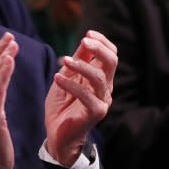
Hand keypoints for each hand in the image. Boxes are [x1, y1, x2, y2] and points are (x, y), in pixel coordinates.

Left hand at [44, 30, 116, 166]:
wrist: (57, 134)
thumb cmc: (62, 105)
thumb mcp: (66, 78)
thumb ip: (76, 62)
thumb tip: (85, 41)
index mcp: (100, 78)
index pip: (111, 55)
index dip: (102, 42)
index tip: (87, 34)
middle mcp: (105, 88)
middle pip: (112, 62)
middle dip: (99, 48)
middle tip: (84, 41)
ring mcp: (102, 101)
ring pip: (99, 77)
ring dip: (81, 65)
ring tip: (64, 60)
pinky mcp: (95, 114)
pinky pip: (87, 96)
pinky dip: (71, 84)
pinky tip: (57, 78)